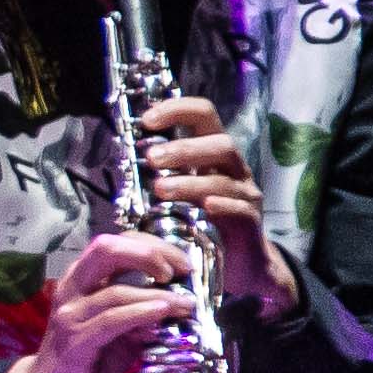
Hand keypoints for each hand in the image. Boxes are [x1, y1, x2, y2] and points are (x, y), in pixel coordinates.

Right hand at [0, 229, 200, 372]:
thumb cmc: (87, 358)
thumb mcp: (118, 330)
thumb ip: (140, 312)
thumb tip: (178, 302)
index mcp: (81, 279)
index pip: (115, 243)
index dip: (151, 246)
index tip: (180, 263)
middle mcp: (71, 289)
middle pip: (107, 250)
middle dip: (149, 254)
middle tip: (178, 271)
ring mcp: (71, 315)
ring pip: (116, 291)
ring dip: (157, 295)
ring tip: (185, 304)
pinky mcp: (75, 342)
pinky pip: (112, 321)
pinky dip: (141, 313)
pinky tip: (163, 313)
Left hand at [136, 93, 298, 312]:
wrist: (237, 262)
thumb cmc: (201, 222)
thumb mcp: (177, 194)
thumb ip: (157, 176)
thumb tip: (121, 161)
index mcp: (212, 153)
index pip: (204, 115)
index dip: (178, 110)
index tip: (147, 120)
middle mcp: (233, 168)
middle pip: (220, 143)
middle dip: (184, 149)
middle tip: (152, 160)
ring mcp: (244, 194)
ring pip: (224, 178)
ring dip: (190, 182)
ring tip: (161, 190)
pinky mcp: (250, 220)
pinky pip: (239, 209)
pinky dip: (222, 206)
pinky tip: (205, 209)